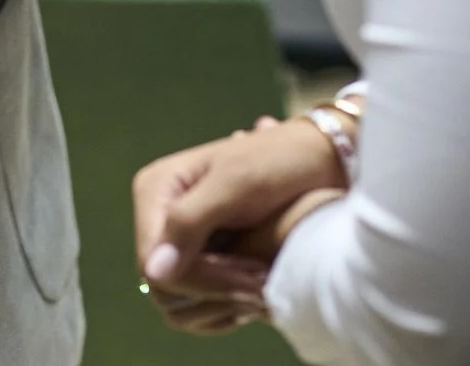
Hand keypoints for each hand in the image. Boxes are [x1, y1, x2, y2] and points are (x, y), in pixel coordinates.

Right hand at [132, 119, 345, 329]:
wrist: (316, 161)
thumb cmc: (279, 161)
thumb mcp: (235, 183)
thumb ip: (189, 222)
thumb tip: (153, 271)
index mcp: (155, 190)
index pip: (154, 263)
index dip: (201, 280)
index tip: (254, 278)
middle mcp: (159, 218)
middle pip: (164, 287)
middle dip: (216, 292)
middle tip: (263, 284)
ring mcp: (178, 242)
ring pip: (180, 304)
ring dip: (223, 304)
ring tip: (264, 288)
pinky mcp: (200, 261)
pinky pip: (197, 307)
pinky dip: (227, 308)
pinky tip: (257, 293)